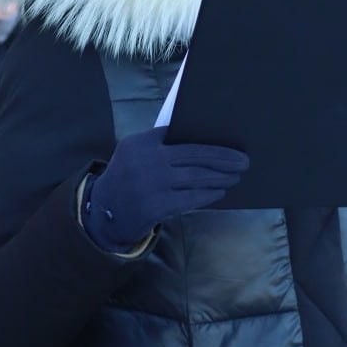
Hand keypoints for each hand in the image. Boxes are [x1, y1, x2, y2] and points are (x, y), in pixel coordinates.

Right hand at [82, 125, 248, 248]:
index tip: (227, 136)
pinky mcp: (155, 206)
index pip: (178, 132)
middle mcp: (145, 160)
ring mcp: (150, 184)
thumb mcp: (135, 155)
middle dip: (222, 157)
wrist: (103, 213)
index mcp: (140, 142)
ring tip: (236, 175)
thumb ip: (161, 146)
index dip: (206, 136)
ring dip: (220, 176)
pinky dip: (208, 194)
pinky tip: (220, 191)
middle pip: (193, 155)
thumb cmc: (129, 179)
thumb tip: (206, 145)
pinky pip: (190, 198)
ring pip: (195, 177)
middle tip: (243, 160)